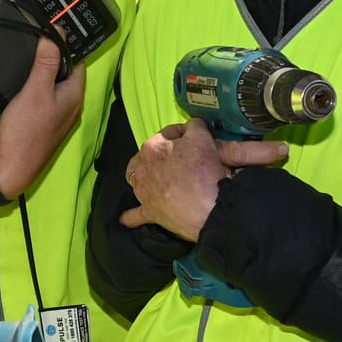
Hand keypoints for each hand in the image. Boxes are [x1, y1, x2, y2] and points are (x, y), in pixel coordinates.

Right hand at [0, 39, 85, 199]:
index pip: (78, 62)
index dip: (66, 46)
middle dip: (54, 58)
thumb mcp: (35, 90)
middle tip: (36, 41)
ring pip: (55, 87)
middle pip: (66, 74)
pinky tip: (24, 85)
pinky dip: (37, 89)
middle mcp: (71, 107)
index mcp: (75, 96)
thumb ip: (46, 63)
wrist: (9, 169)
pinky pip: (46, 99)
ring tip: (29, 59)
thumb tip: (56, 36)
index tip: (51, 31)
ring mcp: (58, 118)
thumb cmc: (25, 131)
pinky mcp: (44, 125)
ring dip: (44, 74)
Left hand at [119, 119, 285, 240]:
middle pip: (152, 155)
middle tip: (184, 161)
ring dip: (144, 178)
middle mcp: (143, 165)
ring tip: (157, 180)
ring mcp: (144, 191)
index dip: (189, 135)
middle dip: (164, 155)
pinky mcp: (150, 213)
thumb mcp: (206, 141)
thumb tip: (202, 123)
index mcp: (156, 144)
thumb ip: (201, 129)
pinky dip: (134, 216)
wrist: (211, 209)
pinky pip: (136, 215)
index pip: (174, 132)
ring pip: (138, 178)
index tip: (201, 141)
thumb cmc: (208, 172)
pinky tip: (129, 218)